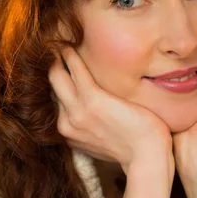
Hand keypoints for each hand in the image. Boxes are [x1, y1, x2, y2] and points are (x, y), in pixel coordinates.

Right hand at [49, 48, 171, 176]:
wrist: (147, 157)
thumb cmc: (132, 147)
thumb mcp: (102, 139)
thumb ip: (90, 127)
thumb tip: (94, 116)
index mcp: (68, 132)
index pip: (54, 99)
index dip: (56, 80)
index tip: (56, 64)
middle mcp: (66, 123)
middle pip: (50, 86)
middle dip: (49, 65)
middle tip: (51, 46)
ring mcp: (77, 112)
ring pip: (56, 76)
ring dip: (57, 56)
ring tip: (60, 40)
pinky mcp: (92, 100)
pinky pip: (75, 70)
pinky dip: (70, 55)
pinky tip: (70, 44)